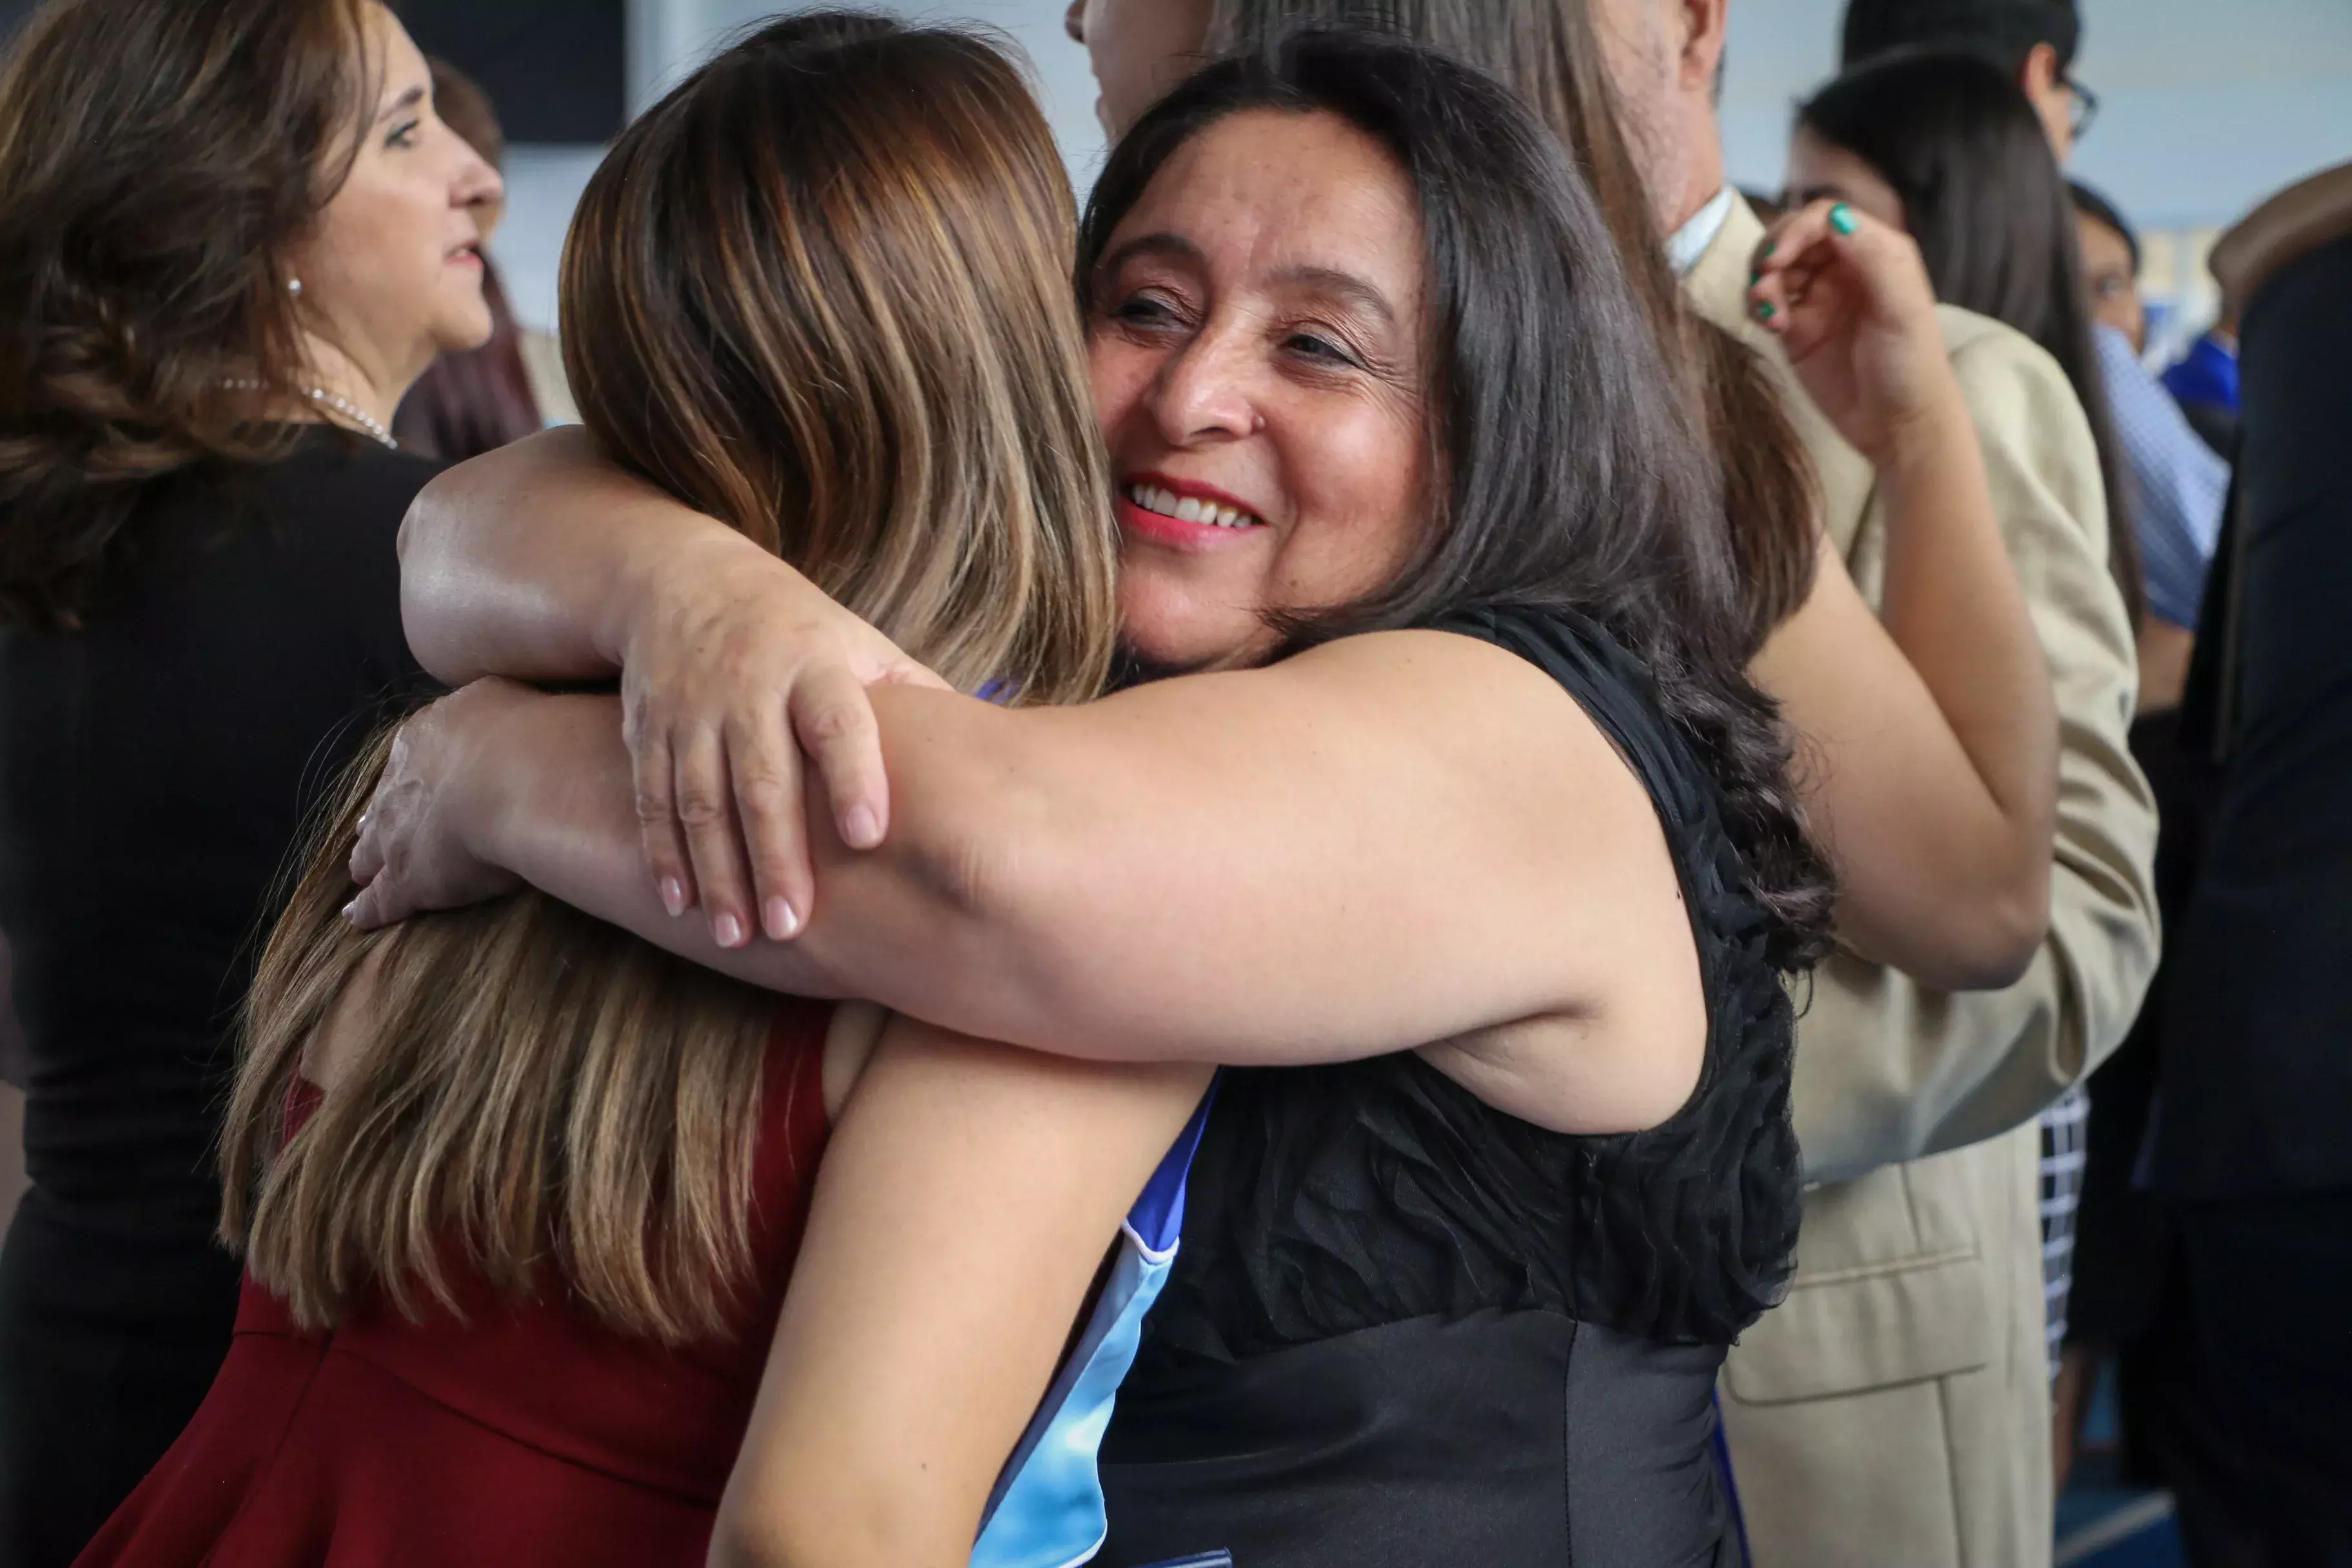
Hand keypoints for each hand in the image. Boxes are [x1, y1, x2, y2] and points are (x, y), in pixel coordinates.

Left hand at [345, 680, 532, 928]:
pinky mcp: (407, 880)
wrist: (526, 781)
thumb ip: (492, 707)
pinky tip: (359, 917)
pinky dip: (369, 908)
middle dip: (383, 817)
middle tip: (377, 829)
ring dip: (368, 859)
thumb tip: (501, 712)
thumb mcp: (507, 698)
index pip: (412, 756)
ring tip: (362, 872)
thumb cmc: (532, 734)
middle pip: (385, 804)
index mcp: (427, 735)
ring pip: (371, 849)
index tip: (415, 783)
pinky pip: (380, 899)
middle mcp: (401, 782)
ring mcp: (397, 832)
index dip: (413, 773)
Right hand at [619, 528, 951, 950]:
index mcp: (816, 667)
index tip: (868, 837)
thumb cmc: (801, 632)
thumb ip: (915, 697)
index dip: (854, 777)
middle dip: (776, 857)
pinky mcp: (649, 728)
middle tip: (793, 927)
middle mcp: (750, 688)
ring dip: (717, 873)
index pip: (838, 724)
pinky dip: (663, 853)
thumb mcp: (860, 643)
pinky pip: (653, 797)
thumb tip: (995, 754)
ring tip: (736, 937)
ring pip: (702, 801)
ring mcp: (693, 710)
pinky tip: (682, 904)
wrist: (683, 582)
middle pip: (764, 780)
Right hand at [1746, 200, 1960, 462]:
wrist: (1897, 425)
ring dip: (1763, 281)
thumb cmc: (1911, 364)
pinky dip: (1761, 307)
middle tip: (1764, 278)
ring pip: (1776, 269)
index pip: (1826, 219)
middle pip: (1795, 238)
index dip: (1797, 229)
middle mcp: (1844, 269)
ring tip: (1766, 309)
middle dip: (1773, 252)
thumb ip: (1872, 258)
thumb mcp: (1901, 308)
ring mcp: (1818, 299)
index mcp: (1876, 253)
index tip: (1778, 258)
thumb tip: (1834, 216)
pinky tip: (1770, 325)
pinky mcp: (1797, 330)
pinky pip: (1768, 304)